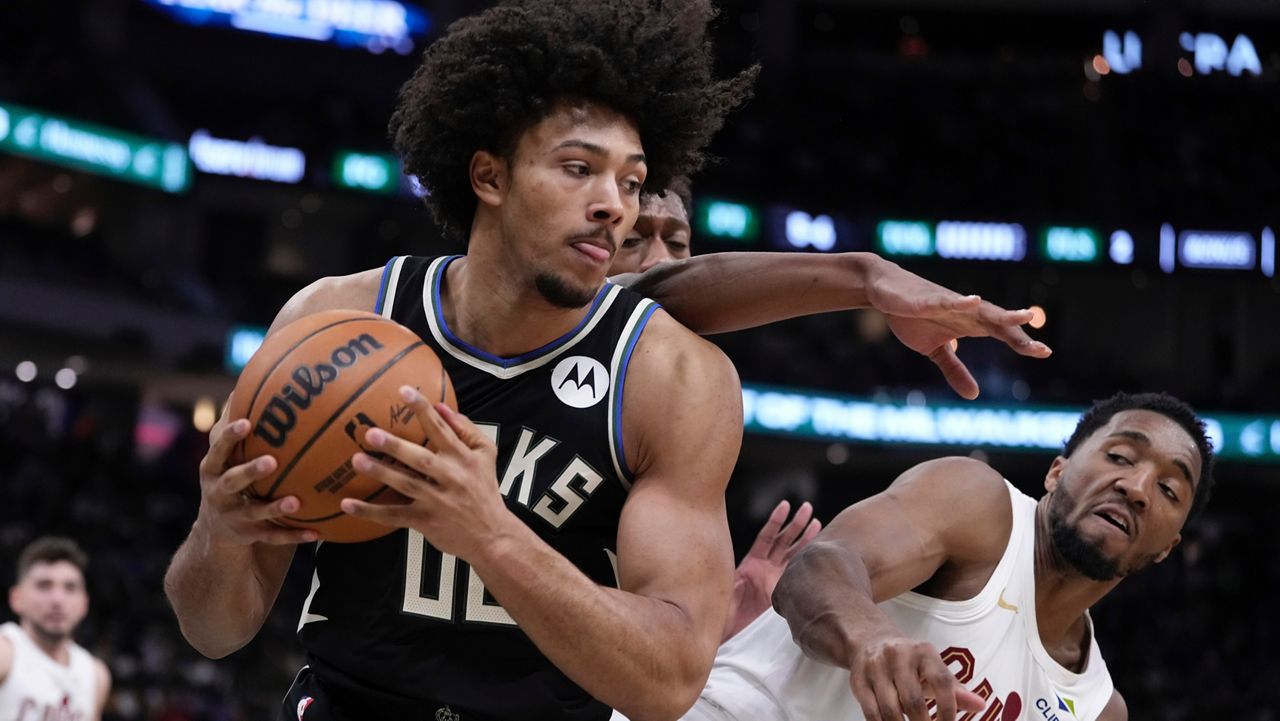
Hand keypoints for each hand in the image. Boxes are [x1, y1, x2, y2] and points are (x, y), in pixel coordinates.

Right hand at [195, 404, 316, 546]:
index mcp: (213, 469)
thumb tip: (247, 379)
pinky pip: (273, 537)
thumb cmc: (228, 475)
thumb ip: (233, 422)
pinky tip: (316, 533)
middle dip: (250, 471)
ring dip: (275, 508)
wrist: (217, 526)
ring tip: (296, 502)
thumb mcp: (224, 454)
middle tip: (272, 461)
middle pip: (232, 481)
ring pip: (254, 512)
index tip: (246, 422)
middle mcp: (219, 492)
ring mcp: (234, 515)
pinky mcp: (250, 535)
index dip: (230, 436)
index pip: (218, 449)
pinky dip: (293, 535)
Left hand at [340, 386, 509, 558]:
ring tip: (358, 461)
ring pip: (406, 485)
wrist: (492, 535)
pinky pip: (394, 515)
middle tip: (371, 434)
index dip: (423, 410)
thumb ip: (466, 429)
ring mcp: (436, 501)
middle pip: (420, 460)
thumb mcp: (486, 455)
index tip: (404, 391)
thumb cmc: (485, 490)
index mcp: (463, 458)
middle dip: (396, 447)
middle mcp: (450, 477)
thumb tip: (441, 407)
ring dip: (381, 473)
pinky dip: (370, 511)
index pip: (441, 429)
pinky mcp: (424, 521)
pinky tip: (348, 504)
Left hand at [723, 500, 820, 640]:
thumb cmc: (725, 610)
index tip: (786, 505)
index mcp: (752, 562)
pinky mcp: (782, 589)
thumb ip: (735, 585)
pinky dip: (806, 561)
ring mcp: (775, 577)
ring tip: (817, 522)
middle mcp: (765, 566)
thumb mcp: (727, 593)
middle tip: (808, 507)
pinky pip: (796, 571)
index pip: (766, 536)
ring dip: (805, 538)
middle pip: (783, 540)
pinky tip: (818, 552)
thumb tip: (740, 581)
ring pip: (793, 553)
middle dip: (796, 524)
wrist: (731, 628)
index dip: (776, 521)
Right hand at [847, 633, 985, 720]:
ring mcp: (875, 667)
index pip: (942, 682)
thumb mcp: (933, 668)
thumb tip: (981, 706)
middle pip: (914, 701)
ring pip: (890, 710)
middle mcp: (898, 655)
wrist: (870, 640)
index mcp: (924, 652)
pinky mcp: (858, 680)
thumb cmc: (909, 661)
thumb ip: (956, 690)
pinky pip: (871, 712)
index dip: (949, 709)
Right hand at [862, 259, 1051, 399]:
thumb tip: (974, 395)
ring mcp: (949, 303)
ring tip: (1025, 316)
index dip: (1022, 342)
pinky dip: (961, 301)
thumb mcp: (934, 350)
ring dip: (1003, 313)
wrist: (884, 291)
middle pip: (999, 322)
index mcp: (970, 324)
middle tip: (1041, 349)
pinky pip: (947, 300)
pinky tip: (973, 301)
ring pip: (981, 308)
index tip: (1044, 352)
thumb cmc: (911, 316)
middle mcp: (966, 311)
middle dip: (1019, 335)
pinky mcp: (928, 298)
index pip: (1002, 333)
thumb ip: (955, 370)